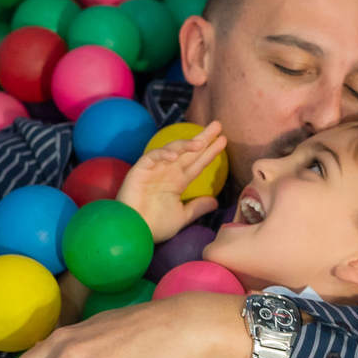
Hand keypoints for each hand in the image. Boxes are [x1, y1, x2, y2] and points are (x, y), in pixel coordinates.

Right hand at [116, 121, 225, 242]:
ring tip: (201, 142)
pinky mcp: (140, 170)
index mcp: (178, 181)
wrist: (134, 232)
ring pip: (172, 150)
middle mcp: (168, 172)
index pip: (197, 164)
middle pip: (188, 152)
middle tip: (218, 125)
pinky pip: (152, 157)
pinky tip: (173, 155)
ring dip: (185, 145)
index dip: (210, 152)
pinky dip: (162, 154)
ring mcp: (154, 169)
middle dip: (203, 138)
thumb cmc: (155, 226)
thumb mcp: (181, 216)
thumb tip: (215, 202)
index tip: (223, 140)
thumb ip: (197, 208)